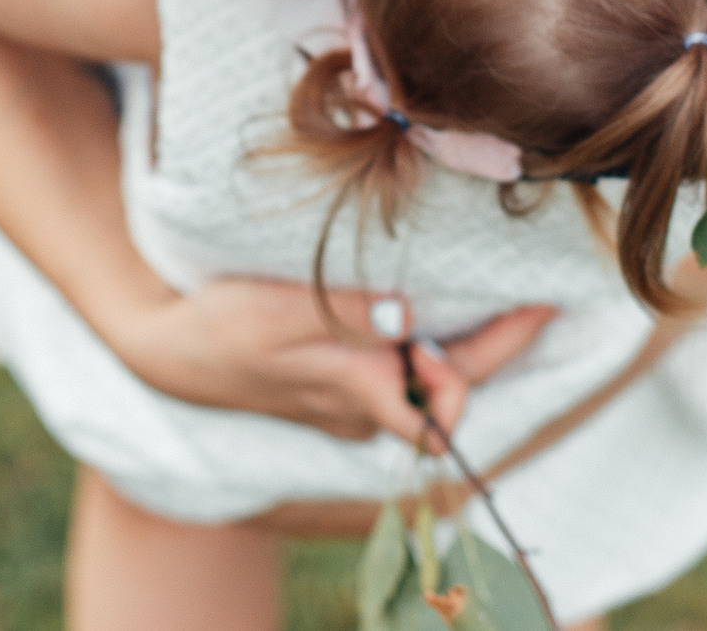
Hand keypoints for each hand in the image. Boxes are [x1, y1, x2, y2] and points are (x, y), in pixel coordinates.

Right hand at [98, 278, 556, 445]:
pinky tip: (433, 306)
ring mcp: (349, 399)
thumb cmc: (219, 327)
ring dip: (461, 347)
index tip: (533, 309)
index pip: (444, 411)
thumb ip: (342, 313)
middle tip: (540, 300)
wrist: (166, 350)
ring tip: (496, 295)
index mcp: (355, 390)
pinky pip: (398, 371)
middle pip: (449, 392)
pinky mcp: (336, 382)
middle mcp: (362, 406)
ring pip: (424, 382)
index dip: (493, 362)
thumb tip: (407, 314)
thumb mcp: (274, 312)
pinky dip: (425, 343)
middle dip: (497, 349)